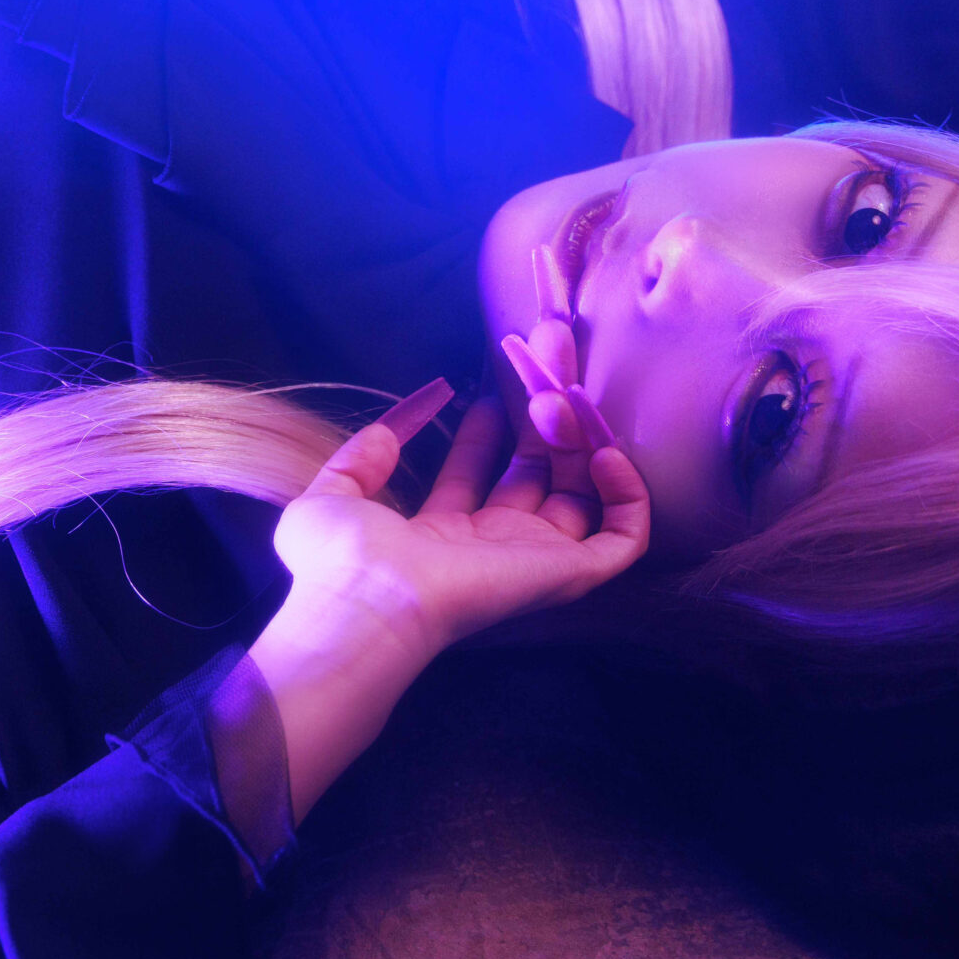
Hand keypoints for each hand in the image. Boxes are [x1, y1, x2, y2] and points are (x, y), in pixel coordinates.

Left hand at [248, 394, 649, 818]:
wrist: (369, 598)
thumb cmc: (341, 560)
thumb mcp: (332, 496)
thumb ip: (359, 460)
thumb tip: (388, 430)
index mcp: (438, 536)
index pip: (474, 475)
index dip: (485, 429)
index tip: (486, 385)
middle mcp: (491, 547)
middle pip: (534, 473)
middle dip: (541, 414)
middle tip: (546, 359)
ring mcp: (533, 560)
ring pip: (580, 493)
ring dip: (582, 437)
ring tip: (566, 391)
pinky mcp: (566, 572)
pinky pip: (622, 538)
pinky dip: (627, 494)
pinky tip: (603, 451)